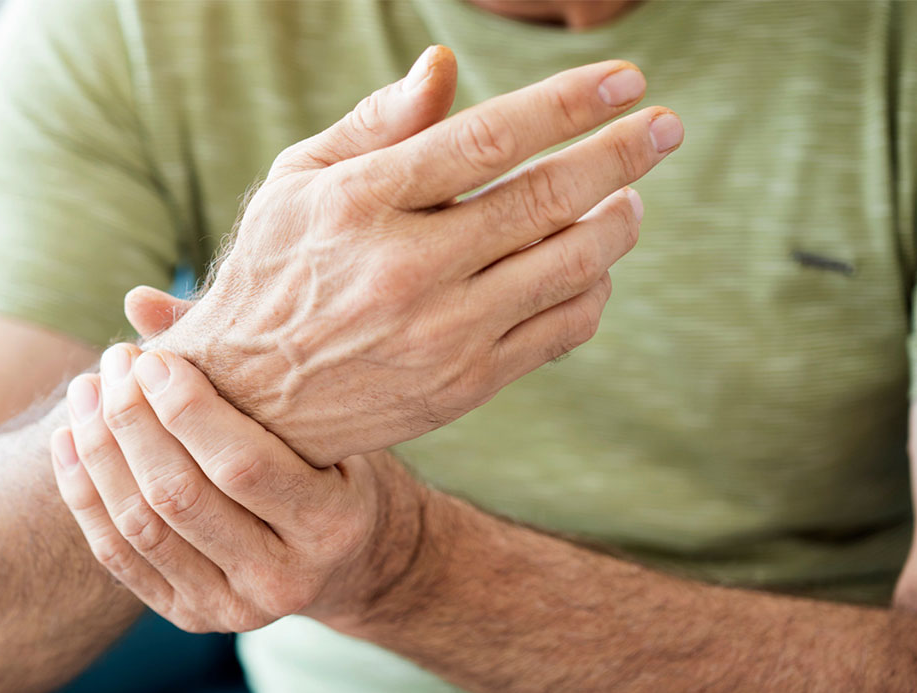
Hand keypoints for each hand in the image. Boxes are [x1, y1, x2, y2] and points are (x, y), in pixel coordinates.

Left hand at [50, 343, 425, 631]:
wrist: (349, 561)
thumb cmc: (333, 465)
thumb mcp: (317, 418)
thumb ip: (238, 360)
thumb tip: (137, 301)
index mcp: (330, 526)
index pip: (241, 465)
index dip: (186, 409)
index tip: (152, 357)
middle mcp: (283, 580)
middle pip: (179, 496)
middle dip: (133, 421)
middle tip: (114, 364)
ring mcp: (232, 608)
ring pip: (141, 527)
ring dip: (100, 452)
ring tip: (85, 391)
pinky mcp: (190, 617)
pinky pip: (119, 557)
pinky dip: (85, 495)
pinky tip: (69, 440)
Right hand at [137, 46, 681, 466]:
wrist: (249, 404)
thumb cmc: (273, 274)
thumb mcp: (297, 185)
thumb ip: (374, 125)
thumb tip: (444, 65)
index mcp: (360, 205)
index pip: (486, 139)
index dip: (567, 103)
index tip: (627, 79)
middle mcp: (406, 270)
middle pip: (545, 199)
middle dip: (622, 154)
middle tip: (666, 126)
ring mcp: (441, 334)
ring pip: (568, 267)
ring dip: (617, 223)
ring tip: (630, 200)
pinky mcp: (465, 386)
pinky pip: (561, 330)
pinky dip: (593, 291)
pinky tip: (593, 267)